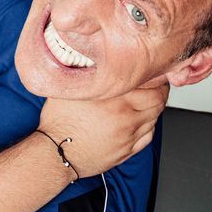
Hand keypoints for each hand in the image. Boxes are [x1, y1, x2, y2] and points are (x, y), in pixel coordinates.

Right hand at [38, 84, 168, 177]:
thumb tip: (91, 57)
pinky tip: (136, 120)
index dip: (151, 76)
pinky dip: (147, 126)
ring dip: (152, 108)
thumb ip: (85, 73)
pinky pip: (148, 136)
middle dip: (157, 91)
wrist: (54, 154)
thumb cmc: (59, 123)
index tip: (147, 72)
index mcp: (114, 99)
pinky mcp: (127, 150)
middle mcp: (125, 116)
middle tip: (152, 85)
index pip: (150, 83)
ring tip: (142, 102)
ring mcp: (128, 135)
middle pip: (158, 100)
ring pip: (154, 117)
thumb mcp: (70, 89)